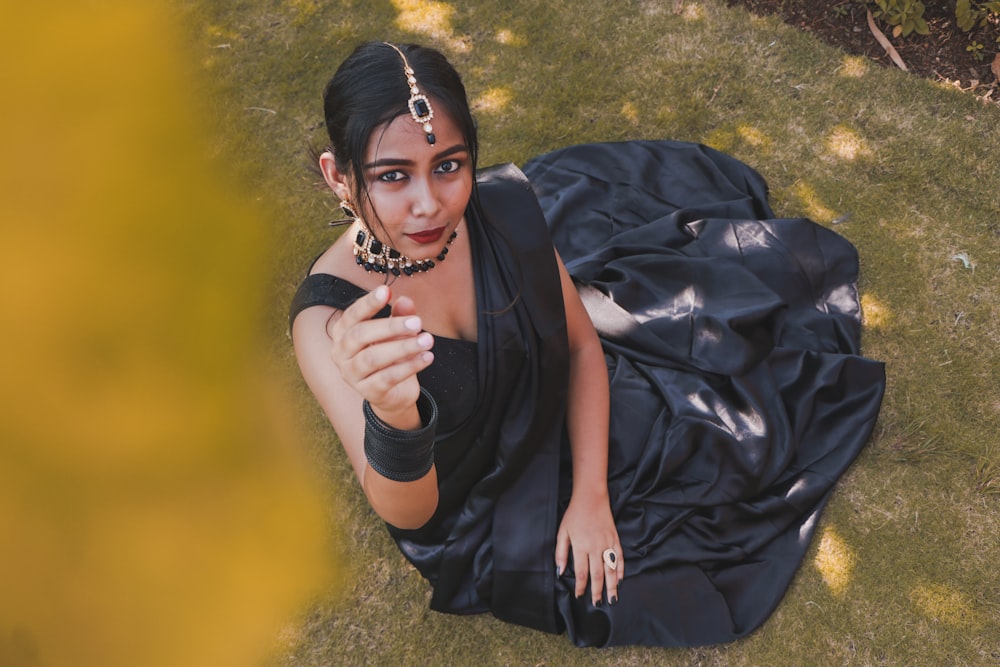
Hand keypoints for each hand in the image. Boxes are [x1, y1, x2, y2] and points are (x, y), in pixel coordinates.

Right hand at [329, 285, 433, 423]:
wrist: (393, 393)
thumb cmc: (390, 356)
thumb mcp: (396, 333)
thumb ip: (399, 316)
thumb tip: (405, 300)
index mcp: (343, 333)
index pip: (352, 315)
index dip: (368, 303)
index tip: (387, 291)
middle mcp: (340, 354)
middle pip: (360, 335)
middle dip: (390, 326)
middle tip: (417, 322)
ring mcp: (351, 375)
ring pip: (373, 358)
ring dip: (403, 347)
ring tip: (427, 340)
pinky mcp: (368, 393)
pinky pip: (387, 378)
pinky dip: (409, 366)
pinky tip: (427, 357)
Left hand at [554, 491, 622, 606]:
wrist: (591, 498)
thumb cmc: (574, 515)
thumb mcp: (562, 532)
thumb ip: (561, 553)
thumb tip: (560, 571)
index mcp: (581, 546)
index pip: (581, 572)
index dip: (581, 587)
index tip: (580, 596)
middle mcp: (596, 547)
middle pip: (598, 575)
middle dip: (598, 592)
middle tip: (597, 604)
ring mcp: (608, 543)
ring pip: (611, 569)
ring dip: (612, 586)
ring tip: (612, 599)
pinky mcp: (616, 539)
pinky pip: (620, 558)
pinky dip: (621, 570)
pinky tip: (620, 580)